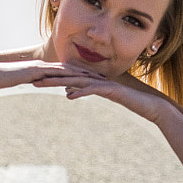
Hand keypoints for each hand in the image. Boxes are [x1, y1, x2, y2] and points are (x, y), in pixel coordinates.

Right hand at [0, 60, 100, 95]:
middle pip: (72, 68)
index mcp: (44, 68)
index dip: (82, 74)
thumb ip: (32, 80)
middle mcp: (45, 65)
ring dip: (84, 74)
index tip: (95, 78)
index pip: (67, 71)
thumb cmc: (4, 79)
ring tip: (98, 79)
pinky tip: (80, 80)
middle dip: (89, 73)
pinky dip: (69, 76)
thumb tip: (39, 83)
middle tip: (105, 77)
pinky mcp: (37, 71)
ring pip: (68, 70)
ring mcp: (42, 67)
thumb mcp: (22, 81)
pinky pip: (56, 74)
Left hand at [32, 70, 171, 124]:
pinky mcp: (112, 91)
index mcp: (93, 80)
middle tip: (31, 80)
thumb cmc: (129, 102)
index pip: (68, 78)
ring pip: (77, 81)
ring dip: (59, 83)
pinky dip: (81, 92)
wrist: (151, 106)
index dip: (52, 78)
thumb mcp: (101, 97)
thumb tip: (69, 92)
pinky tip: (69, 96)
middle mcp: (97, 79)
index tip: (36, 80)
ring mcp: (104, 84)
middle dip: (50, 78)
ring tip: (43, 85)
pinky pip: (94, 91)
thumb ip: (85, 92)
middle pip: (69, 77)